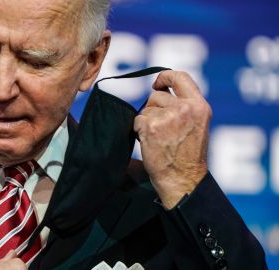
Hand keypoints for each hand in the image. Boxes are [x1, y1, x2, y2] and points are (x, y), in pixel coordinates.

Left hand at [134, 71, 211, 208]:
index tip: (157, 83)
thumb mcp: (197, 125)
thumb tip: (161, 90)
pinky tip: (150, 143)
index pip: (181, 77)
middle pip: (157, 96)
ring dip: (147, 122)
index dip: (165, 76)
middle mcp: (185, 108)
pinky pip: (137, 121)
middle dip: (153, 109)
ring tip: (159, 139)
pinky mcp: (152, 127)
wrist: (183, 180)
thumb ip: (185, 107)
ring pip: (146, 109)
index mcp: (199, 106)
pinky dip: (139, 131)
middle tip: (161, 130)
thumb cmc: (188, 157)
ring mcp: (168, 117)